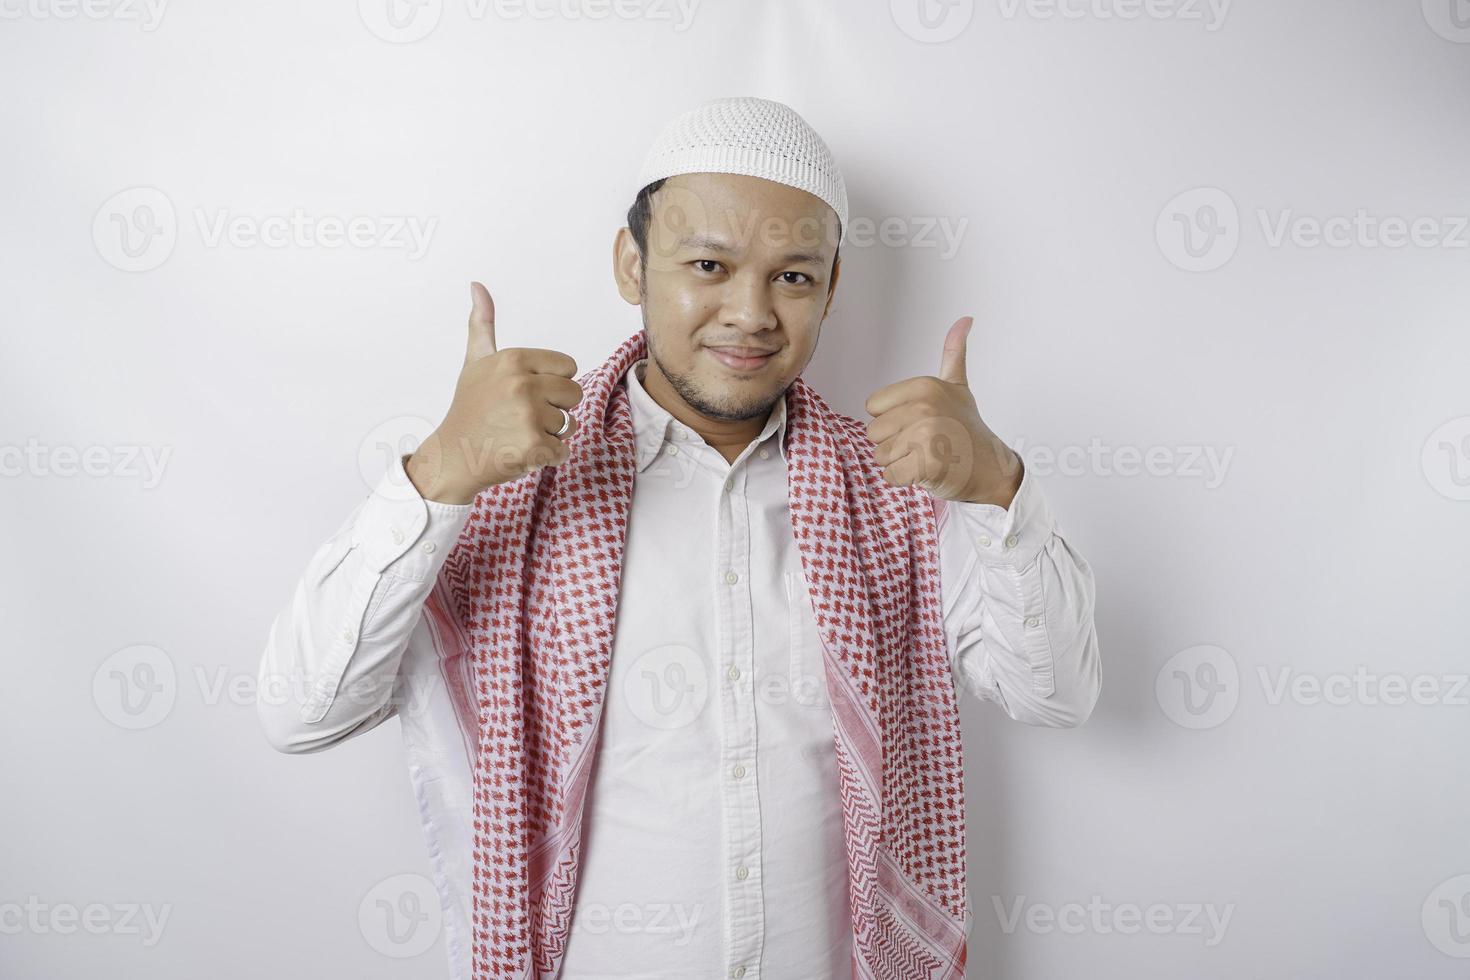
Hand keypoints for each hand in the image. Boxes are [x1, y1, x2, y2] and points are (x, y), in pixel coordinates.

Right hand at [406, 282, 583, 503]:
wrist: (452, 456)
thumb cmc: (469, 409)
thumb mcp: (475, 361)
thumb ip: (483, 324)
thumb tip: (477, 285)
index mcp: (514, 359)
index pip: (568, 367)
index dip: (552, 383)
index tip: (527, 394)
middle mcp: (522, 384)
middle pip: (574, 393)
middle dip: (555, 409)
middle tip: (522, 417)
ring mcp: (529, 416)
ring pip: (570, 423)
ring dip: (550, 435)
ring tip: (518, 434)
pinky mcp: (534, 446)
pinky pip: (564, 450)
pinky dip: (547, 457)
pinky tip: (521, 452)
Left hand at [863, 315, 1022, 507]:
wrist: (991, 468)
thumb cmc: (967, 429)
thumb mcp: (958, 387)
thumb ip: (953, 354)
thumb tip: (965, 319)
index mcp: (924, 386)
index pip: (873, 407)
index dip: (892, 419)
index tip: (919, 422)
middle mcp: (924, 407)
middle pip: (873, 432)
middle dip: (894, 443)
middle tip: (925, 443)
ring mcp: (926, 436)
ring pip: (880, 456)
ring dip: (899, 462)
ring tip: (926, 456)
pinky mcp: (926, 465)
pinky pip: (891, 475)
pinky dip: (905, 480)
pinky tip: (926, 472)